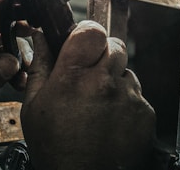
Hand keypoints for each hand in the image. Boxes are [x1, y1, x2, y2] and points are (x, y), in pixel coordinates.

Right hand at [21, 20, 155, 169]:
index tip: (83, 43)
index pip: (91, 30)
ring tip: (100, 103)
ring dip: (115, 78)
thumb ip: (40, 65)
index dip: (87, 34)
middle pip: (113, 45)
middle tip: (90, 75)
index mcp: (73, 76)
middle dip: (102, 55)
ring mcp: (127, 96)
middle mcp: (103, 82)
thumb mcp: (34, 106)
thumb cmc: (56, 149)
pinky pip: (137, 93)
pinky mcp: (145, 112)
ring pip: (126, 69)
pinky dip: (127, 100)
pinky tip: (112, 118)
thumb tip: (41, 37)